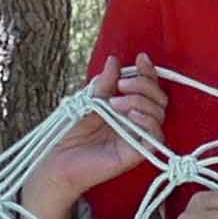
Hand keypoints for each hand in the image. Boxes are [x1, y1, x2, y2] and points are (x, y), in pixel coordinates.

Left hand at [19, 62, 169, 218]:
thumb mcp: (88, 100)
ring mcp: (138, 137)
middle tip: (121, 85)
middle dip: (144, 85)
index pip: (148, 87)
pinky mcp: (136, 153)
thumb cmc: (70, 132)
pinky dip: (147, 121)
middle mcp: (136, 121)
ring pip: (159, 113)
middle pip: (159, 98)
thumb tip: (114, 60)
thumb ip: (103, 84)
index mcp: (126, 107)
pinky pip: (155, 135)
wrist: (58, 159)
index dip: (148, 72)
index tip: (140, 59)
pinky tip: (131, 115)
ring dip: (141, 101)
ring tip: (114, 102)